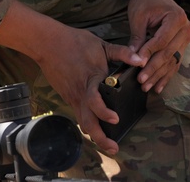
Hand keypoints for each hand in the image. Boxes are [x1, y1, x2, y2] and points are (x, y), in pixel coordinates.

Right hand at [0, 0, 142, 155]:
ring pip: (82, 122)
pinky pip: (78, 114)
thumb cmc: (75, 42)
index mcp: (92, 78)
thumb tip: (141, 60)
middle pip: (88, 121)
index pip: (96, 100)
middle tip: (114, 148)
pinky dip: (87, 123)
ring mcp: (73, 96)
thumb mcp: (101, 44)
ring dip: (94, 136)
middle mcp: (81, 92)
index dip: (104, 112)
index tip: (116, 119)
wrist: (48, 43)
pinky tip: (95, 128)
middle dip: (100, 137)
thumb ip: (122, 53)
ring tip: (107, 145)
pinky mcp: (68, 97)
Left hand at [127, 0, 189, 93]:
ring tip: (146, 87)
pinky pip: (175, 62)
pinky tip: (158, 87)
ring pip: (172, 61)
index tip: (137, 65)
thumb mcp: (138, 16)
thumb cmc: (146, 1)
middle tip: (141, 81)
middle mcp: (186, 29)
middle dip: (153, 69)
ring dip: (159, 76)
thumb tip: (134, 58)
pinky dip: (166, 75)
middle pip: (168, 53)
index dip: (149, 54)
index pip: (161, 41)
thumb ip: (138, 37)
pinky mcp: (183, 45)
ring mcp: (187, 38)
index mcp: (176, 18)